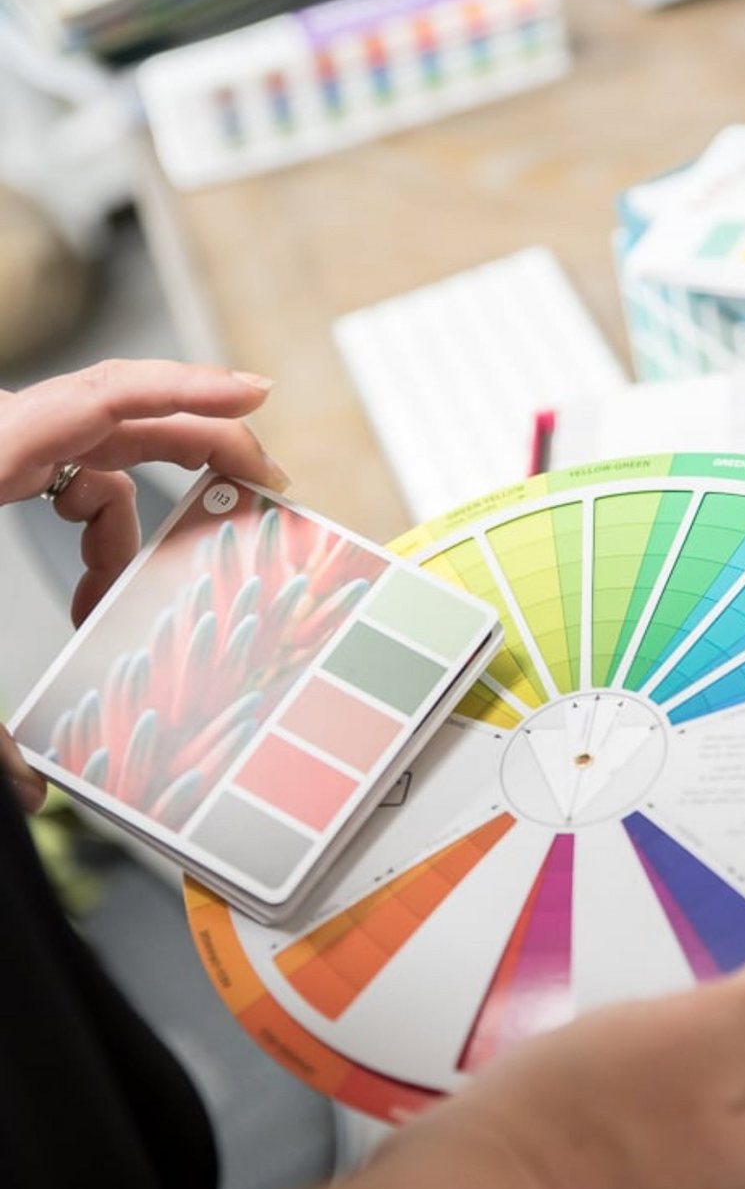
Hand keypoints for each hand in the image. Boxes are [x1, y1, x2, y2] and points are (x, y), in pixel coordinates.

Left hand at [1, 357, 287, 812]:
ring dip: (128, 531)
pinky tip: (90, 596)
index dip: (193, 390)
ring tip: (119, 602)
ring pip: (98, 467)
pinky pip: (68, 489)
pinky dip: (94, 538)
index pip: (110, 398)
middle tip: (263, 489)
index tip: (261, 395)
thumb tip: (36, 798)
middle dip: (201, 449)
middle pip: (126, 420)